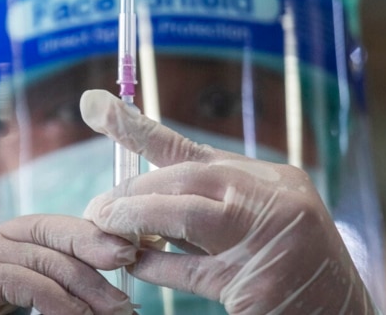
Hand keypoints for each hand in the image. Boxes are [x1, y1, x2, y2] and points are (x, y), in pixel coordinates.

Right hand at [0, 214, 136, 314]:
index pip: (46, 230)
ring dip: (84, 284)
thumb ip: (48, 292)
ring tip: (115, 307)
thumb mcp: (16, 306)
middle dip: (92, 243)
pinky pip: (20, 280)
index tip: (128, 251)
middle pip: (44, 229)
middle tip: (131, 259)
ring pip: (38, 255)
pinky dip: (56, 300)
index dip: (88, 236)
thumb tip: (103, 298)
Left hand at [81, 90, 375, 313]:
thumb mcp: (253, 224)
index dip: (138, 127)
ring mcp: (271, 237)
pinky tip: (134, 264)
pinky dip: (156, 265)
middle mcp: (276, 198)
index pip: (194, 151)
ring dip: (136, 219)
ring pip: (185, 214)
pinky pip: (191, 269)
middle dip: (133, 192)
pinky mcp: (259, 281)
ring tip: (103, 225)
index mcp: (272, 180)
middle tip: (97, 208)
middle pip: (187, 178)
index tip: (94, 105)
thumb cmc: (291, 268)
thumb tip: (138, 200)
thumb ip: (206, 207)